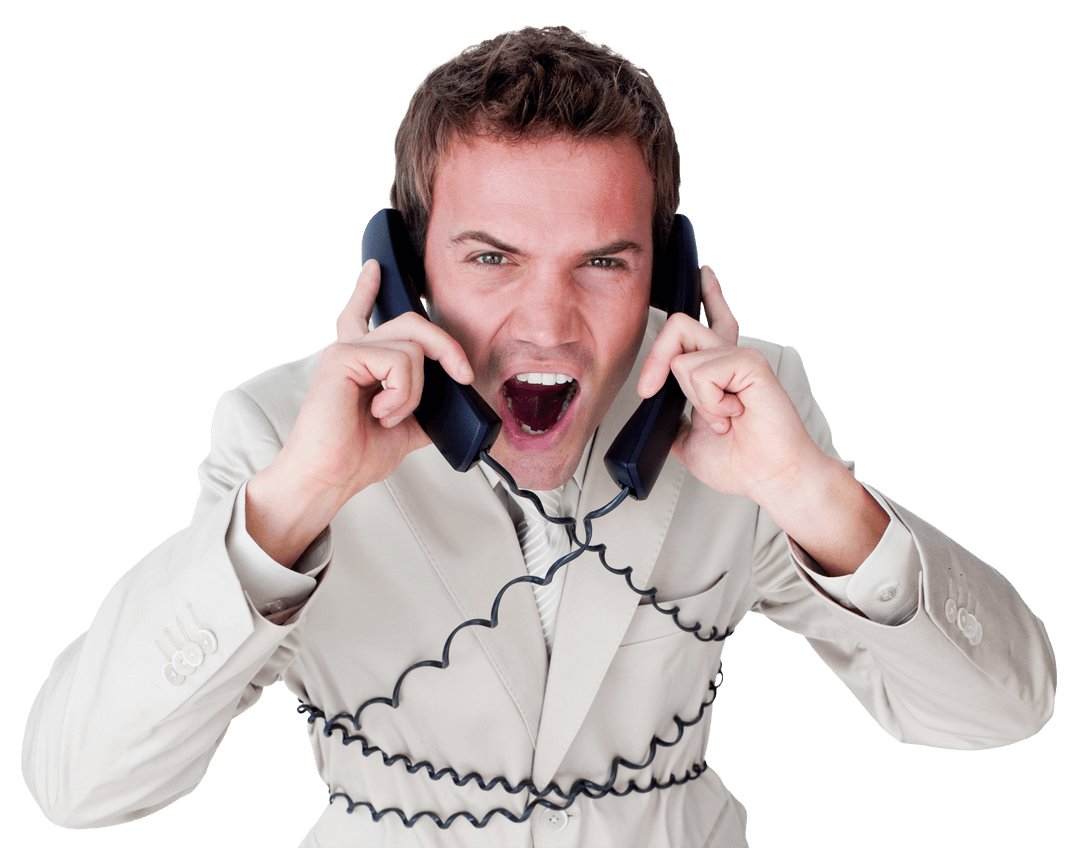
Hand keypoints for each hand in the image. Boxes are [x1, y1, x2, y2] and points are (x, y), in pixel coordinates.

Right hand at [245, 259, 473, 565]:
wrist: (328, 478)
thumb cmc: (354, 457)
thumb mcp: (406, 428)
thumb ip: (425, 405)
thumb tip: (457, 399)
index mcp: (360, 364)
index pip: (361, 315)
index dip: (367, 290)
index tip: (373, 268)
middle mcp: (351, 350)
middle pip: (413, 324)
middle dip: (447, 346)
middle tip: (464, 375)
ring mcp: (346, 350)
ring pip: (414, 347)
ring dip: (414, 392)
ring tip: (389, 416)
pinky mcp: (343, 357)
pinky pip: (399, 361)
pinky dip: (402, 394)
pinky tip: (380, 413)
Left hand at [638, 267, 887, 573]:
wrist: (770, 477)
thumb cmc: (741, 462)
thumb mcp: (688, 438)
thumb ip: (674, 414)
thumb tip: (657, 405)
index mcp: (721, 371)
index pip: (714, 318)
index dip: (708, 294)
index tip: (703, 274)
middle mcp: (731, 358)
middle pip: (679, 326)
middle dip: (655, 360)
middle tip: (650, 390)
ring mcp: (741, 358)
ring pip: (683, 360)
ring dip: (696, 401)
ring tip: (724, 418)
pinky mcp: (750, 364)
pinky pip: (702, 373)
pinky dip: (709, 403)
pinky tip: (734, 414)